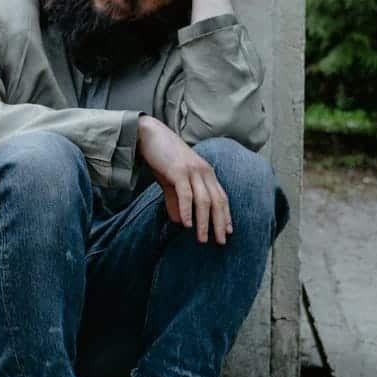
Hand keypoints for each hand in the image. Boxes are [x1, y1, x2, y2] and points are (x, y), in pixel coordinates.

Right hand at [137, 115, 231, 244]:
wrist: (148, 134)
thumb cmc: (161, 156)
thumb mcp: (171, 180)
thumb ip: (176, 200)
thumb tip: (179, 221)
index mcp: (205, 172)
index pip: (221, 197)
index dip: (225, 215)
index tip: (227, 232)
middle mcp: (204, 172)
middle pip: (217, 201)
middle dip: (220, 223)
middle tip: (221, 242)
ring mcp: (192, 171)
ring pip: (204, 201)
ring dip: (204, 222)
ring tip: (202, 239)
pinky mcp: (179, 171)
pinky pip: (186, 194)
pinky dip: (187, 211)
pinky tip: (186, 224)